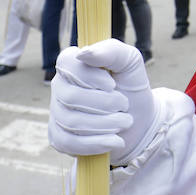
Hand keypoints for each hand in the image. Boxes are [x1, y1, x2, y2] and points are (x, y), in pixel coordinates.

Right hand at [48, 40, 156, 163]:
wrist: (139, 121)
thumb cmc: (131, 86)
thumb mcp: (130, 62)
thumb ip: (111, 51)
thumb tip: (83, 53)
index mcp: (74, 64)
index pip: (67, 63)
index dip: (90, 76)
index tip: (112, 84)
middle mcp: (60, 87)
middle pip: (71, 97)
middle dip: (105, 103)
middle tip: (124, 104)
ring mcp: (57, 113)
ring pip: (71, 121)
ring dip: (106, 123)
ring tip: (125, 121)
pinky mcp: (59, 138)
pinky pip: (69, 143)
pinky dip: (97, 143)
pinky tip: (115, 140)